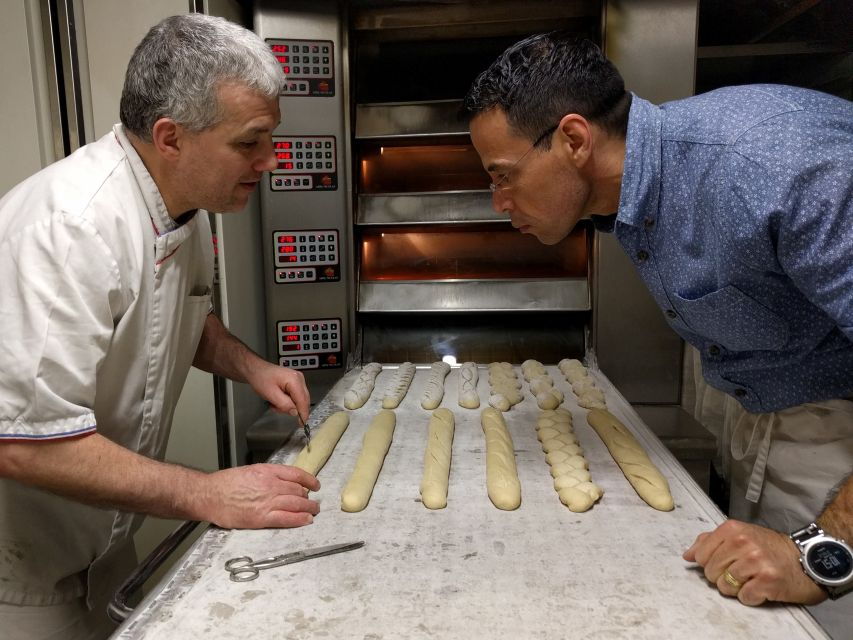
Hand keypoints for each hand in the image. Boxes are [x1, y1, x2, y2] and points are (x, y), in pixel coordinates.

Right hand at [200, 463, 319, 528]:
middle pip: (298, 491)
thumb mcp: (250, 470)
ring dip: (309, 508)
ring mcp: (268, 502)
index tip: (315, 485)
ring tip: (314, 511)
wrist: (209, 495)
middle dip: (308, 497)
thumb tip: (282, 482)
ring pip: (296, 504)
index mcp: (268, 471)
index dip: (309, 480)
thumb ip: (267, 475)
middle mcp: (271, 485)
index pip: (296, 474)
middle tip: (313, 502)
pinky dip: (299, 519)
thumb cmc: (225, 483)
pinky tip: (307, 520)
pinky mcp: (262, 518)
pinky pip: (287, 518)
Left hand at [248, 361, 310, 420]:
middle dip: (292, 408)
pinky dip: (287, 401)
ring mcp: (298, 380)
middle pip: (303, 400)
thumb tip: (295, 412)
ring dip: (288, 405)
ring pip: (299, 399)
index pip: (303, 400)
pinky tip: (277, 400)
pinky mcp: (295, 382)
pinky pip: (295, 396)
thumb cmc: (261, 379)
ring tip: (274, 403)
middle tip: (278, 409)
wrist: (255, 369)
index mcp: (295, 380)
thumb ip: (284, 404)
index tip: (302, 424)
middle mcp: (300, 379)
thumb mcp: (270, 394)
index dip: (303, 413)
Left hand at [683, 519, 825, 605]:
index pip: (701, 554)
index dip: (708, 563)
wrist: (809, 559)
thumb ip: (711, 541)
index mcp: (732, 529)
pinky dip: (751, 597)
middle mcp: (742, 543)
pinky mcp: (767, 581)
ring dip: (736, 588)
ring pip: (724, 586)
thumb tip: (687, 555)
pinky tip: (761, 587)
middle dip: (721, 576)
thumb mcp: (740, 535)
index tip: (723, 562)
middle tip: (741, 572)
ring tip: (751, 579)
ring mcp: (755, 562)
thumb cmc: (771, 548)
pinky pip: (744, 597)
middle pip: (710, 571)